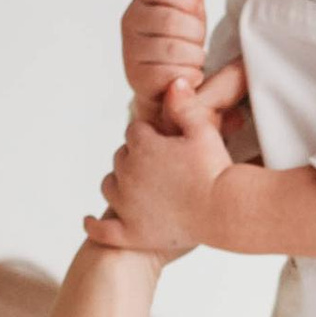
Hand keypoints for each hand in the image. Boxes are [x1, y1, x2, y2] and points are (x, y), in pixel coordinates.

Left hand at [84, 100, 233, 257]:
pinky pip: (103, 231)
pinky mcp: (131, 233)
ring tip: (138, 186)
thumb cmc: (217, 171)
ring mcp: (127, 206)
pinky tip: (90, 221)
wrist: (226, 211)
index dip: (150, 135)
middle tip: (162, 165)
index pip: (134, 131)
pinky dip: (94, 226)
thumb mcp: (204, 131)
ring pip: (109, 185)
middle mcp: (128, 174)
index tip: (166, 142)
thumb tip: (174, 83)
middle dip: (136, 157)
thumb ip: (185, 106)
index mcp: (143, 147)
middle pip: (120, 157)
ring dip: (119, 183)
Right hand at [122, 0, 208, 122]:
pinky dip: (190, 76)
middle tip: (198, 42)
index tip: (196, 14)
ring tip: (195, 59)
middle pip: (171, 19)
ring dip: (195, 56)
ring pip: (173, 48)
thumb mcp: (188, 13)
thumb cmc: (179, 41)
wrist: (166, 82)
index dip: (189, 1)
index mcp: (141, 0)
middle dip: (195, 33)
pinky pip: (172, 73)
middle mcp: (129, 22)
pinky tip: (190, 75)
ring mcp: (130, 50)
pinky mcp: (137, 78)